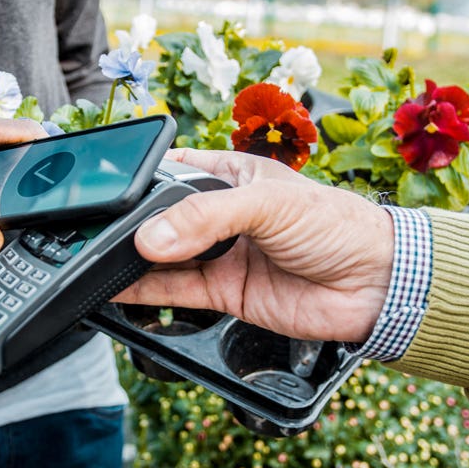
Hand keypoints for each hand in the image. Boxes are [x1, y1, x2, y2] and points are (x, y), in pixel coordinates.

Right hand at [114, 148, 395, 342]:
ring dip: (129, 261)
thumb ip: (206, 218)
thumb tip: (150, 240)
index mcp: (232, 176)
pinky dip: (140, 293)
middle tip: (96, 233)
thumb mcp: (268, 204)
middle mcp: (221, 215)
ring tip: (93, 260)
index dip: (141, 181)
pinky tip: (112, 288)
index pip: (172, 172)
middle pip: (160, 219)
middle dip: (130, 226)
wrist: (375, 285)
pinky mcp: (223, 294)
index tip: (106, 192)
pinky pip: (172, 292)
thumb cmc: (336, 226)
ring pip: (161, 258)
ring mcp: (220, 256)